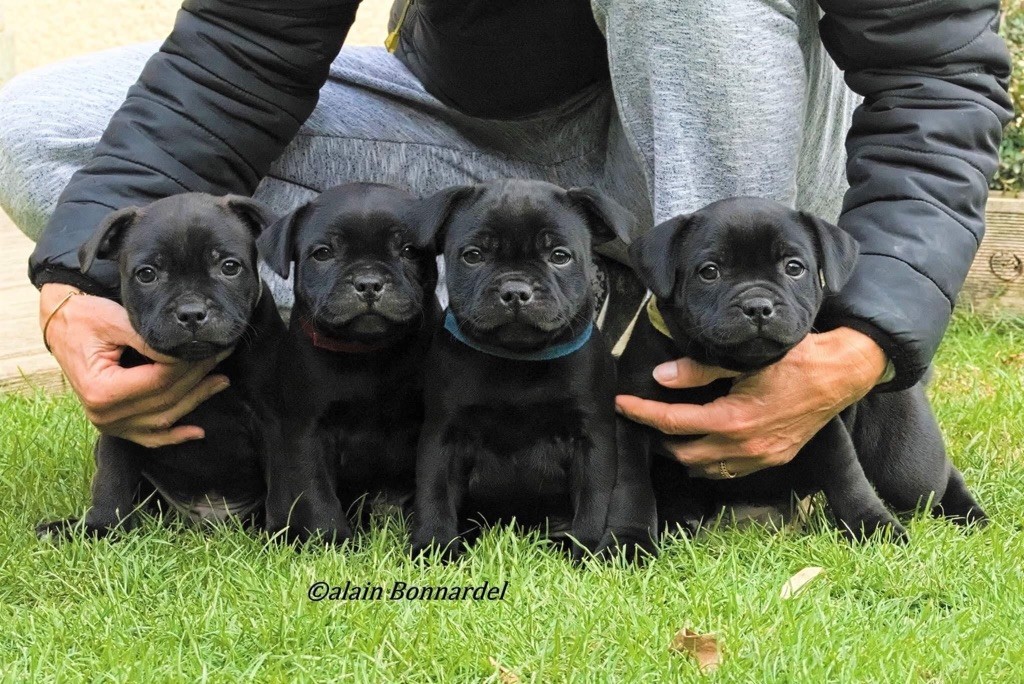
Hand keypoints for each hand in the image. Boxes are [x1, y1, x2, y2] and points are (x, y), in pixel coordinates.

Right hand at [40, 283, 230, 447]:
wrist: (62, 326)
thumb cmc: (85, 319)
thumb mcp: (115, 321)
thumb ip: (149, 340)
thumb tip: (183, 352)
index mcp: (102, 390)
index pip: (160, 380)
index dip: (188, 365)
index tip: (209, 347)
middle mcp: (104, 414)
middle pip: (166, 399)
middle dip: (198, 377)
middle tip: (221, 356)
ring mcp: (109, 424)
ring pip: (164, 418)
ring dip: (195, 400)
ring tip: (221, 380)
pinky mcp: (116, 425)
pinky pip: (149, 437)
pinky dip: (174, 436)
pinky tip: (198, 432)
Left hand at [615, 327, 886, 478]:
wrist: (841, 374)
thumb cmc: (795, 359)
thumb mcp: (744, 358)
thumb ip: (699, 370)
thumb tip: (660, 376)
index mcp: (732, 421)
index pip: (672, 423)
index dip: (642, 413)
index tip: (621, 404)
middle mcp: (745, 447)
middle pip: (684, 453)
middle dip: (660, 437)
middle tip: (645, 417)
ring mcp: (761, 458)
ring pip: (706, 468)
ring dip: (684, 453)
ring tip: (669, 432)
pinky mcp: (774, 459)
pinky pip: (730, 470)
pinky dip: (710, 461)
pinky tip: (704, 445)